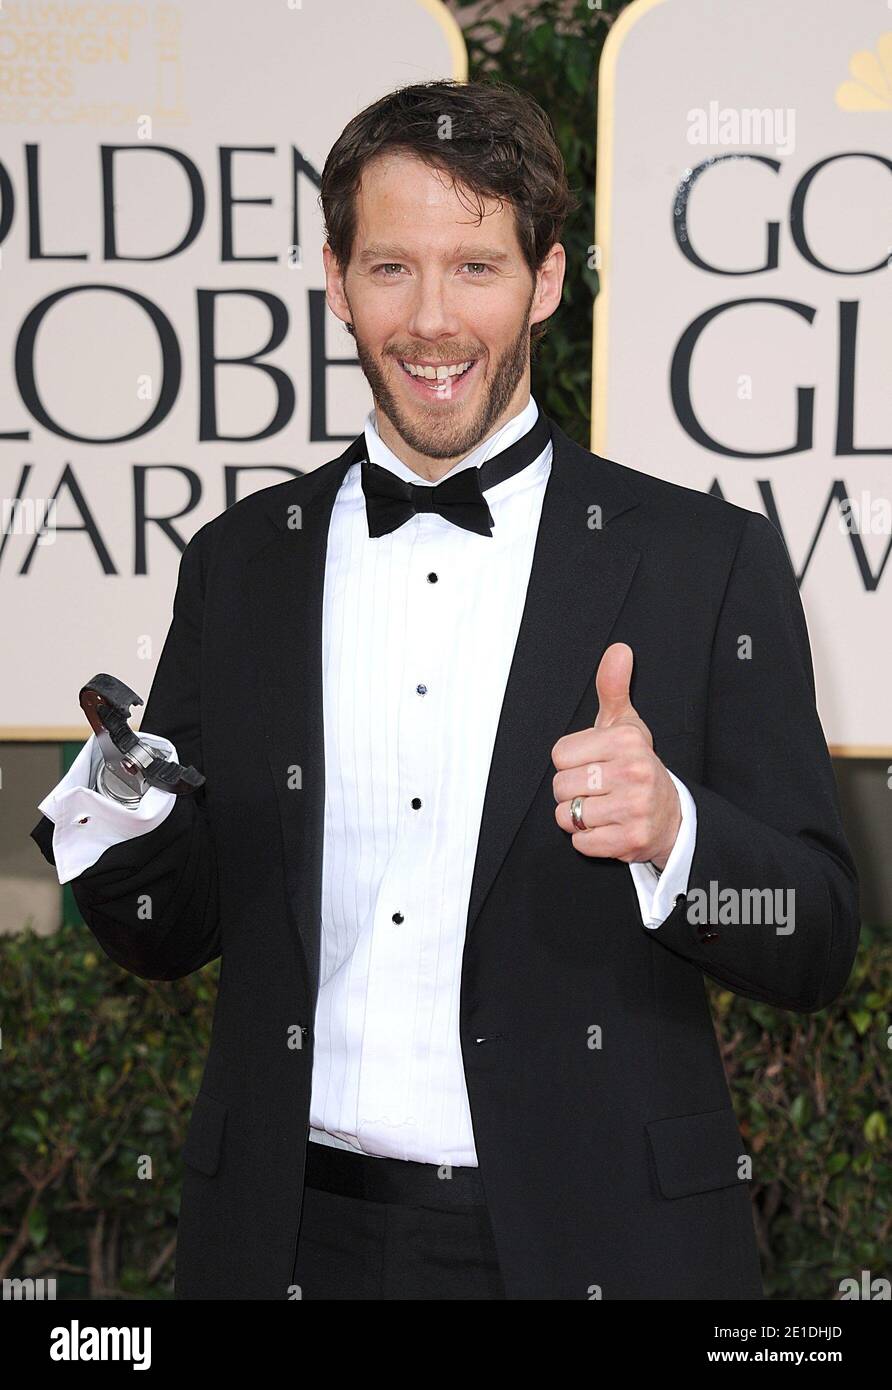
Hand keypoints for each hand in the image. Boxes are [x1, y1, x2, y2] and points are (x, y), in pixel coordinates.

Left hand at [551, 642, 681, 869]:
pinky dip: (588, 839)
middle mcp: (634, 772)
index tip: (592, 764)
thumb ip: (614, 687)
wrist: (671, 816)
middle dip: (572, 791)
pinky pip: (581, 841)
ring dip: (577, 817)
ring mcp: (634, 808)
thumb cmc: (637, 767)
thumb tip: (618, 649)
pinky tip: (607, 828)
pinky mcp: (631, 841)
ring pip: (568, 815)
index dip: (570, 762)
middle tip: (597, 790)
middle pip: (560, 786)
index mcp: (627, 741)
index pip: (559, 755)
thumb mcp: (626, 726)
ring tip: (601, 809)